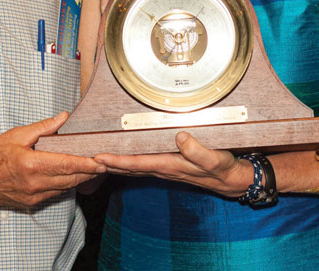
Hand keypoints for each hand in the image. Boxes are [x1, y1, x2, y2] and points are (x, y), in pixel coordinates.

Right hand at [0, 112, 106, 208]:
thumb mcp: (17, 135)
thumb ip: (44, 127)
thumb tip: (64, 117)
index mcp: (32, 164)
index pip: (67, 164)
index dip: (87, 164)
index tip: (102, 161)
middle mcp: (36, 183)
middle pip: (71, 178)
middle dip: (89, 172)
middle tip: (104, 163)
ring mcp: (34, 196)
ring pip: (66, 188)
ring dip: (80, 179)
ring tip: (92, 168)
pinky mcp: (32, 203)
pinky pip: (56, 193)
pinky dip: (66, 185)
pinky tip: (72, 176)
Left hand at [93, 132, 251, 197]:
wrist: (232, 180)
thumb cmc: (223, 168)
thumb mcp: (215, 159)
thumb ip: (198, 150)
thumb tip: (179, 137)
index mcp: (170, 165)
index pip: (137, 163)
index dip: (116, 161)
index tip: (98, 157)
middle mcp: (164, 168)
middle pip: (129, 167)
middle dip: (108, 164)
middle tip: (86, 157)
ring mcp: (165, 168)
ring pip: (134, 166)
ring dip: (115, 163)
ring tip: (96, 156)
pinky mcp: (169, 165)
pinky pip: (142, 164)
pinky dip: (128, 162)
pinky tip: (121, 157)